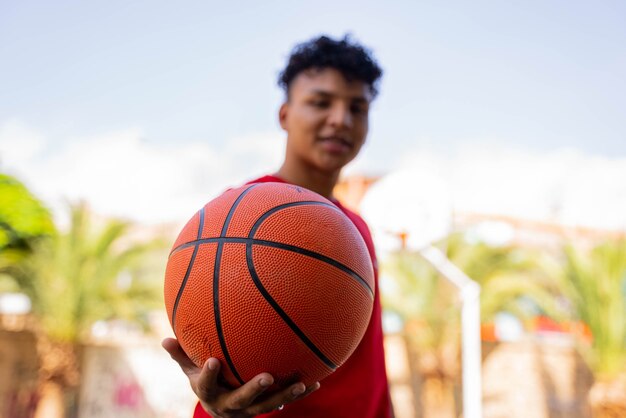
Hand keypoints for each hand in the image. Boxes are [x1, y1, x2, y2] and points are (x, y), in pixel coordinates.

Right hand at [162, 338, 319, 416]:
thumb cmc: (207, 381)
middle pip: (242, 400)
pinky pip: (285, 401)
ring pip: (268, 405)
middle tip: (267, 376)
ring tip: (301, 383)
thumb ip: (181, 355)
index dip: (208, 375)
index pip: (205, 385)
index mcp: (210, 394)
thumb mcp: (190, 370)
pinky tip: (317, 381)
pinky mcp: (266, 407)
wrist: (222, 411)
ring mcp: (250, 410)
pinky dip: (300, 393)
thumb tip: (163, 338)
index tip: (213, 360)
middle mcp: (230, 405)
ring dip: (286, 395)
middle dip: (254, 390)